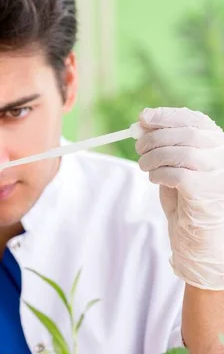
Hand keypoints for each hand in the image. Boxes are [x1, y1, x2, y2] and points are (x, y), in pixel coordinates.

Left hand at [136, 107, 223, 289]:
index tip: (143, 118)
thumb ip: (163, 145)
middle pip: (187, 133)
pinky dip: (159, 174)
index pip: (194, 120)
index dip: (167, 116)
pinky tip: (155, 180)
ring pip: (182, 152)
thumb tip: (142, 123)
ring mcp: (217, 175)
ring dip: (154, 157)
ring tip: (144, 166)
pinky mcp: (206, 193)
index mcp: (216, 145)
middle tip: (138, 148)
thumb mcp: (173, 166)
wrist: (197, 238)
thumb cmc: (185, 200)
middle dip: (156, 137)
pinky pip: (178, 174)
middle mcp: (221, 157)